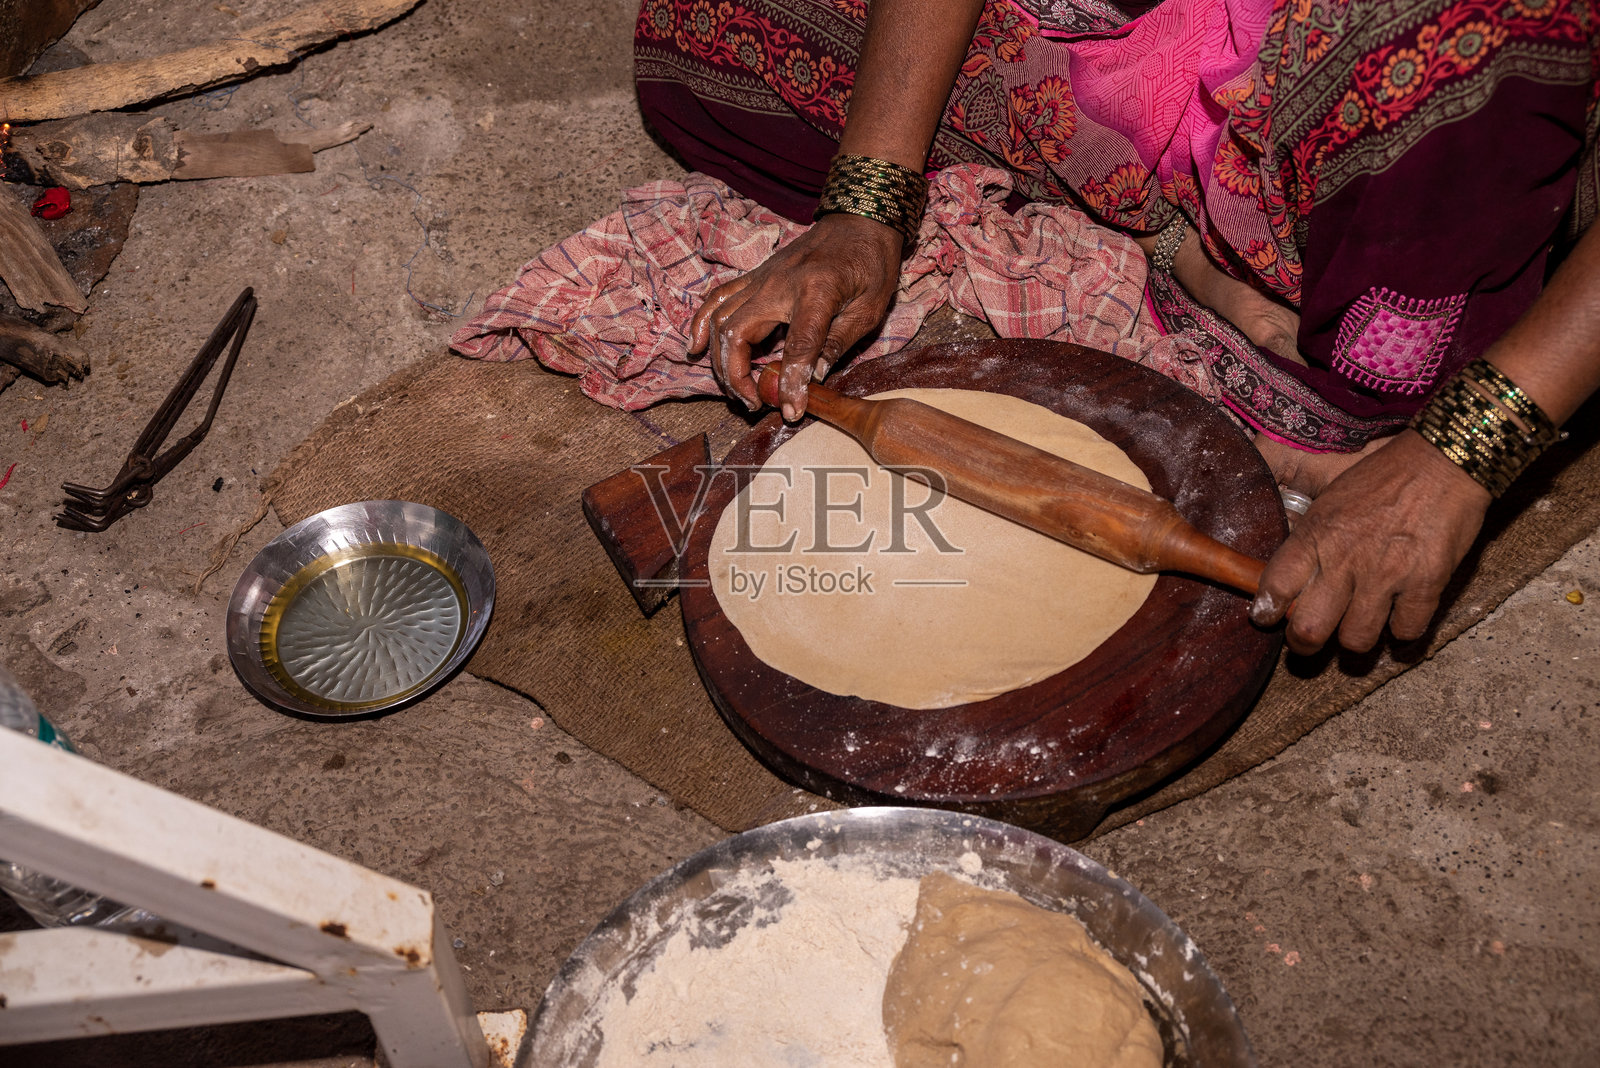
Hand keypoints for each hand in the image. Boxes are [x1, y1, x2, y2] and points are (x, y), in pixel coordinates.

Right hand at [688, 212, 901, 419]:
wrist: (859, 219)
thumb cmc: (871, 263)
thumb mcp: (869, 308)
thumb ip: (839, 344)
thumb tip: (814, 380)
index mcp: (817, 291)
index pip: (797, 346)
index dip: (790, 383)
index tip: (789, 412)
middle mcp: (779, 283)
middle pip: (738, 333)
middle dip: (737, 376)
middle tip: (756, 403)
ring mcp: (761, 277)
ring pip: (721, 320)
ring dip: (721, 359)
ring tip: (737, 389)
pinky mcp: (754, 276)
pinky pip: (716, 299)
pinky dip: (702, 325)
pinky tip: (697, 349)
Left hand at [1250, 430, 1490, 653]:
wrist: (1443, 461)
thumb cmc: (1384, 478)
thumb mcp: (1331, 501)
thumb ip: (1311, 541)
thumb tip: (1289, 581)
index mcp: (1316, 535)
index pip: (1275, 587)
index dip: (1267, 610)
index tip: (1268, 617)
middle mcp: (1345, 559)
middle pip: (1309, 630)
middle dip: (1305, 643)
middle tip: (1310, 639)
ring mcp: (1385, 575)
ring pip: (1355, 640)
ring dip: (1355, 640)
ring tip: (1358, 628)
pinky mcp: (1425, 583)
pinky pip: (1406, 631)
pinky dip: (1403, 631)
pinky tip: (1401, 617)